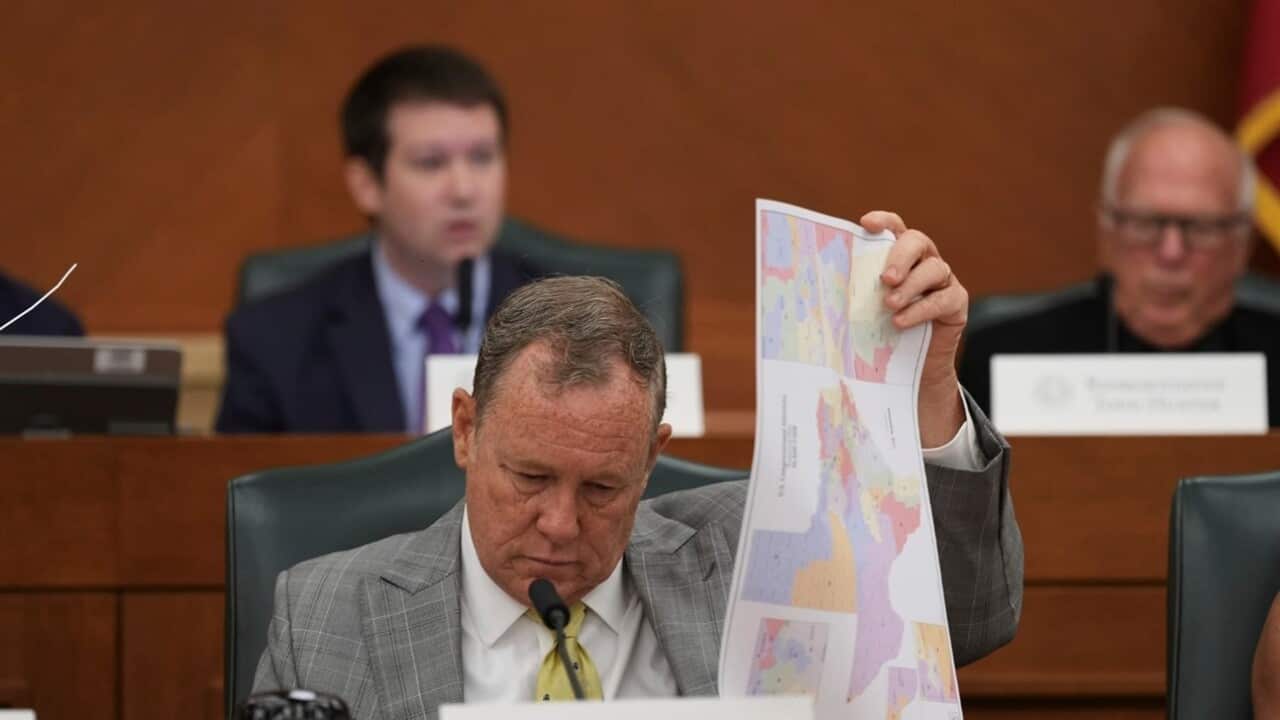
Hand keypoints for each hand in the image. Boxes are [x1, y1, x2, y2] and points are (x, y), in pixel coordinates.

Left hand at [861, 211, 966, 446]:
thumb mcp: (864, 310)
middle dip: (900, 256)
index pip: (895, 227)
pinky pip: (945, 298)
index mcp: (899, 256)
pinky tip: (902, 322)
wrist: (913, 367)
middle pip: (917, 242)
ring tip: (889, 305)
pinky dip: (922, 309)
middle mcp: (923, 262)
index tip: (866, 223)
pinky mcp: (956, 303)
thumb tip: (812, 291)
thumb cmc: (884, 332)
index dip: (884, 221)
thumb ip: (851, 295)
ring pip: (934, 268)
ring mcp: (943, 281)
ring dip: (910, 285)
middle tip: (884, 278)